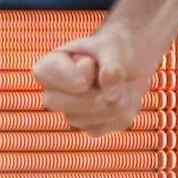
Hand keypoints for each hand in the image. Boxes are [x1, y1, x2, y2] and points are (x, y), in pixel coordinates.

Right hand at [32, 28, 154, 135]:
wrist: (131, 63)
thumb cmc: (115, 49)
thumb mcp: (114, 47)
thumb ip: (111, 66)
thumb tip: (110, 94)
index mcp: (50, 66)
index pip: (47, 74)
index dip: (78, 72)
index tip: (91, 61)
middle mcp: (54, 91)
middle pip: (57, 104)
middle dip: (94, 97)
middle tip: (113, 84)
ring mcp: (69, 111)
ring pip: (83, 122)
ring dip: (113, 105)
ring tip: (123, 86)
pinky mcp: (87, 125)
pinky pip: (99, 129)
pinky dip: (119, 117)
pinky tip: (123, 100)